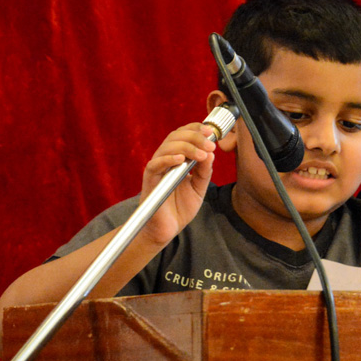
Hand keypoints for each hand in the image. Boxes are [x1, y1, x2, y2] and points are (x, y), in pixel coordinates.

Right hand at [138, 122, 216, 245]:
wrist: (168, 230)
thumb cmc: (180, 208)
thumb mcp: (199, 188)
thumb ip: (205, 171)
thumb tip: (211, 152)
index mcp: (176, 158)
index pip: (183, 135)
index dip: (196, 129)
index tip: (211, 131)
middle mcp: (165, 160)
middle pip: (175, 137)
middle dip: (194, 137)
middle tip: (210, 143)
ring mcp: (157, 170)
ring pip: (166, 148)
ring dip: (186, 147)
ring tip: (202, 154)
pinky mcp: (149, 181)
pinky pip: (155, 165)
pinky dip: (167, 159)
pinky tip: (180, 159)